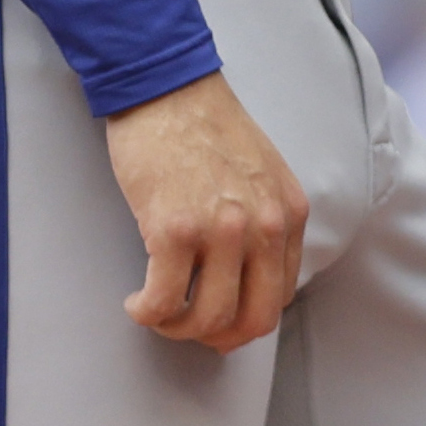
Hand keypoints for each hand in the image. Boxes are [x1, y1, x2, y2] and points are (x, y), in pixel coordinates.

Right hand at [103, 70, 307, 352]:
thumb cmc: (205, 127)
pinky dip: (148, 313)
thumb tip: (246, 281)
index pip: (279, 297)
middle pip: (251, 320)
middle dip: (217, 337)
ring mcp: (221, 230)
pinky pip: (164, 301)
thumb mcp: (262, 174)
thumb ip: (265, 223)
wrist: (167, 87)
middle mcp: (264, 226)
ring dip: (177, 328)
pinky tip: (137, 302)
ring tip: (158, 311)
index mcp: (288, 214)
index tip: (218, 319)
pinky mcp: (174, 229)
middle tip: (188, 327)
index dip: (244, 321)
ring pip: (208, 320)